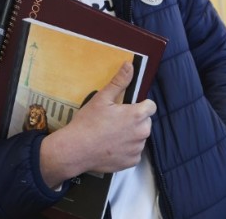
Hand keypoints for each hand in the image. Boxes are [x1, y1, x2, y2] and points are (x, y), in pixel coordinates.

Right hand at [39, 62, 156, 186]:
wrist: (74, 150)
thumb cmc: (88, 123)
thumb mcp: (102, 98)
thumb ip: (119, 81)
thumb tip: (130, 65)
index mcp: (137, 115)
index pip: (151, 106)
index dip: (141, 105)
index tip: (127, 108)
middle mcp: (142, 133)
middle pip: (146, 122)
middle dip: (135, 120)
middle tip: (116, 121)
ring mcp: (137, 149)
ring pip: (140, 137)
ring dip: (131, 135)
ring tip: (112, 135)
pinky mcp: (131, 162)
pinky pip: (134, 152)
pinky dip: (126, 150)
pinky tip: (112, 147)